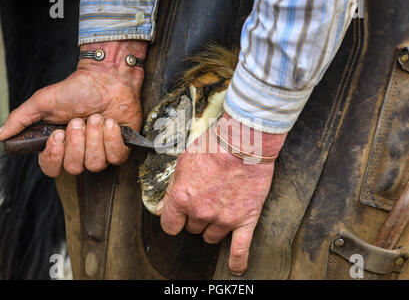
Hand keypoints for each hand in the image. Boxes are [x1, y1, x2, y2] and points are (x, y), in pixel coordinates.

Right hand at [0, 40, 146, 176]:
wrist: (106, 77)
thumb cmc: (76, 89)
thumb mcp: (43, 101)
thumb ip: (21, 119)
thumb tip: (1, 135)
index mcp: (60, 146)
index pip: (52, 169)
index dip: (55, 156)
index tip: (58, 134)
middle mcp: (80, 153)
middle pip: (75, 168)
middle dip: (77, 142)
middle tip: (78, 120)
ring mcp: (102, 152)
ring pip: (96, 164)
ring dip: (95, 137)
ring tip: (95, 117)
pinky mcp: (121, 148)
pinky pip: (116, 156)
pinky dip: (112, 138)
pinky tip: (111, 122)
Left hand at [156, 113, 286, 275]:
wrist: (244, 140)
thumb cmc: (214, 145)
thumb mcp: (183, 162)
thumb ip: (172, 188)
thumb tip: (164, 208)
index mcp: (182, 198)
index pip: (170, 226)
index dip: (174, 220)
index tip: (178, 217)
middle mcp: (200, 212)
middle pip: (192, 229)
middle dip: (196, 218)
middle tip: (206, 200)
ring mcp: (223, 218)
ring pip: (211, 237)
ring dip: (213, 227)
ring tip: (220, 209)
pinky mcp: (245, 219)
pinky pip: (240, 248)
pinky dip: (238, 261)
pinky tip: (237, 268)